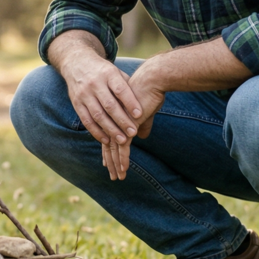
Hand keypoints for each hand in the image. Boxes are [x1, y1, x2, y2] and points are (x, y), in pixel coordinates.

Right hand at [60, 54, 143, 178]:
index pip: (120, 89)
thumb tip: (145, 104)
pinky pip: (86, 120)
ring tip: (122, 140)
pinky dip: (96, 131)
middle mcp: (95, 83)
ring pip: (97, 115)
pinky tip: (106, 140)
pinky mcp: (76, 103)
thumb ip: (128, 87)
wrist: (78, 63)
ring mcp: (84, 94)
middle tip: (133, 132)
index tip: (140, 115)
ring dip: (110, 129)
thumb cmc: (104, 71)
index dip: (130, 102)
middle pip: (109, 105)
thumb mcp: (116, 72)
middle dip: (122, 120)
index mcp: (108, 74)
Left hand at [100, 62, 164, 179]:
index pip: (110, 137)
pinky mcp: (127, 126)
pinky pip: (123, 148)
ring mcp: (119, 124)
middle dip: (111, 161)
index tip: (107, 163)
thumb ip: (142, 123)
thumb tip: (142, 135)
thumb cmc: (150, 92)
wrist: (152, 80)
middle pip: (109, 145)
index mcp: (116, 117)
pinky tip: (124, 170)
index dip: (109, 151)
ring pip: (114, 150)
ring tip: (117, 177)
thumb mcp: (145, 111)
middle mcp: (114, 121)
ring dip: (116, 165)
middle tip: (112, 175)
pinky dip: (123, 160)